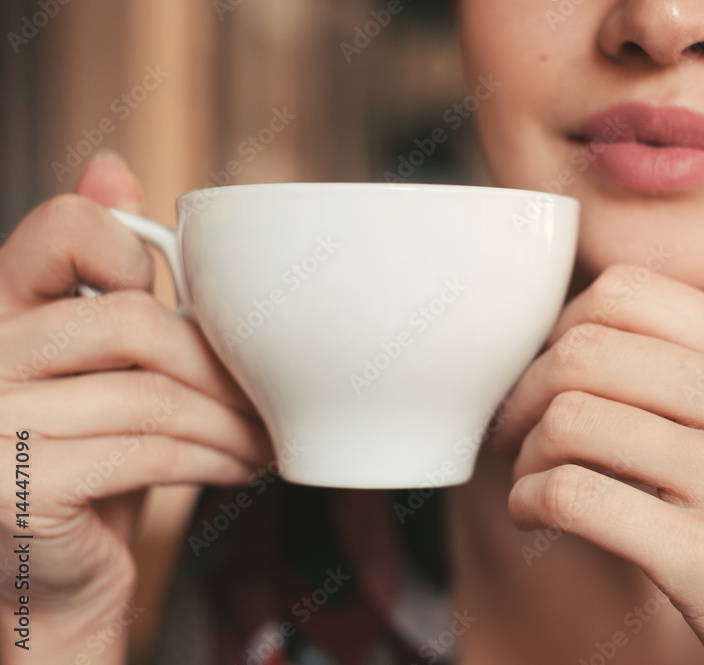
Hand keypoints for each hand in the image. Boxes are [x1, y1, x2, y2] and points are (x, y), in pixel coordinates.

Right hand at [0, 152, 271, 663]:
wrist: (55, 582)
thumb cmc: (90, 464)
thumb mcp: (100, 366)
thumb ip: (103, 281)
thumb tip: (111, 165)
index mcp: (0, 313)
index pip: (60, 230)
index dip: (133, 248)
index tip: (179, 292)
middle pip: (127, 320)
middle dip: (213, 364)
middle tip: (257, 397)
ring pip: (147, 391)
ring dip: (227, 419)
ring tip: (261, 438)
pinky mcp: (13, 482)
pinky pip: (144, 448)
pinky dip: (210, 458)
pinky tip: (237, 467)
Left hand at [496, 263, 703, 664]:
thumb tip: (586, 340)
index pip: (632, 292)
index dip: (561, 328)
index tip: (542, 374)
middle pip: (590, 347)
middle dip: (524, 389)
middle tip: (512, 429)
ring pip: (571, 417)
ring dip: (525, 452)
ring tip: (531, 479)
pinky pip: (572, 493)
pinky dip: (529, 500)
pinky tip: (536, 515)